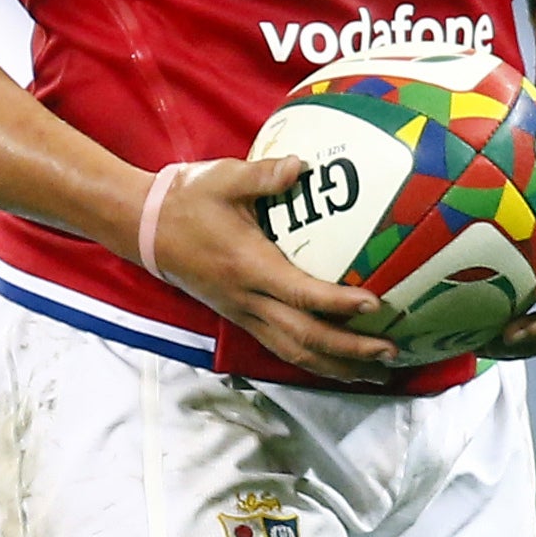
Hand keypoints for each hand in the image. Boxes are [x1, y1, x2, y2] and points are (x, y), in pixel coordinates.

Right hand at [147, 155, 398, 383]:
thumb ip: (265, 175)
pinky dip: (314, 361)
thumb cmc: (188, 200)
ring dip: (337, 365)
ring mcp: (242, 314)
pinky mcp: (239, 317)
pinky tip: (338, 364)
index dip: (338, 303)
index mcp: (249, 267)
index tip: (375, 304)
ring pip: (293, 352)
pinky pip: (281, 348)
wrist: (145, 228)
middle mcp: (248, 300)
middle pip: (304, 338)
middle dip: (349, 349)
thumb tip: (302, 166)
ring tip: (376, 370)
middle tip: (390, 352)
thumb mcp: (225, 178)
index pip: (300, 294)